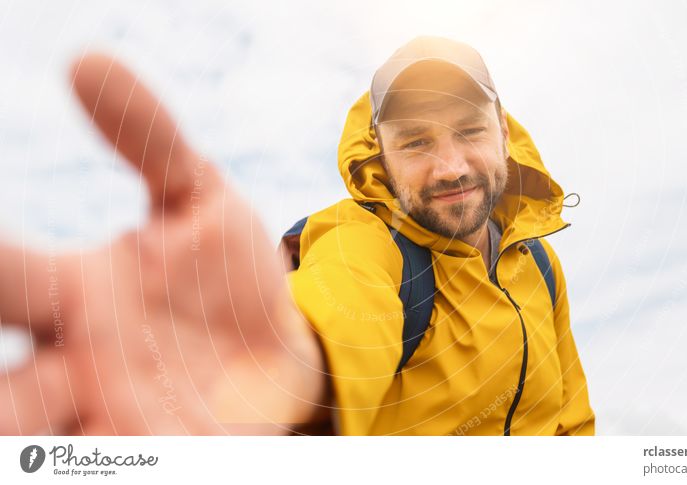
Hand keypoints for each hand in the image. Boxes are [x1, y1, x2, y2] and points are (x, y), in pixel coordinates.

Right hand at [0, 54, 325, 434]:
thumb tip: (83, 58)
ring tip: (26, 443)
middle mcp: (78, 364)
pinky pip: (123, 466)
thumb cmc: (225, 276)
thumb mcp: (200, 198)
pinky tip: (142, 455)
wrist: (283, 348)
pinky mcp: (162, 454)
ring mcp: (118, 418)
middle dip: (2, 399)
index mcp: (77, 292)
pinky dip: (108, 465)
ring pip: (39, 442)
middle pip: (6, 391)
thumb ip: (149, 136)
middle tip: (9, 407)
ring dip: (27, 441)